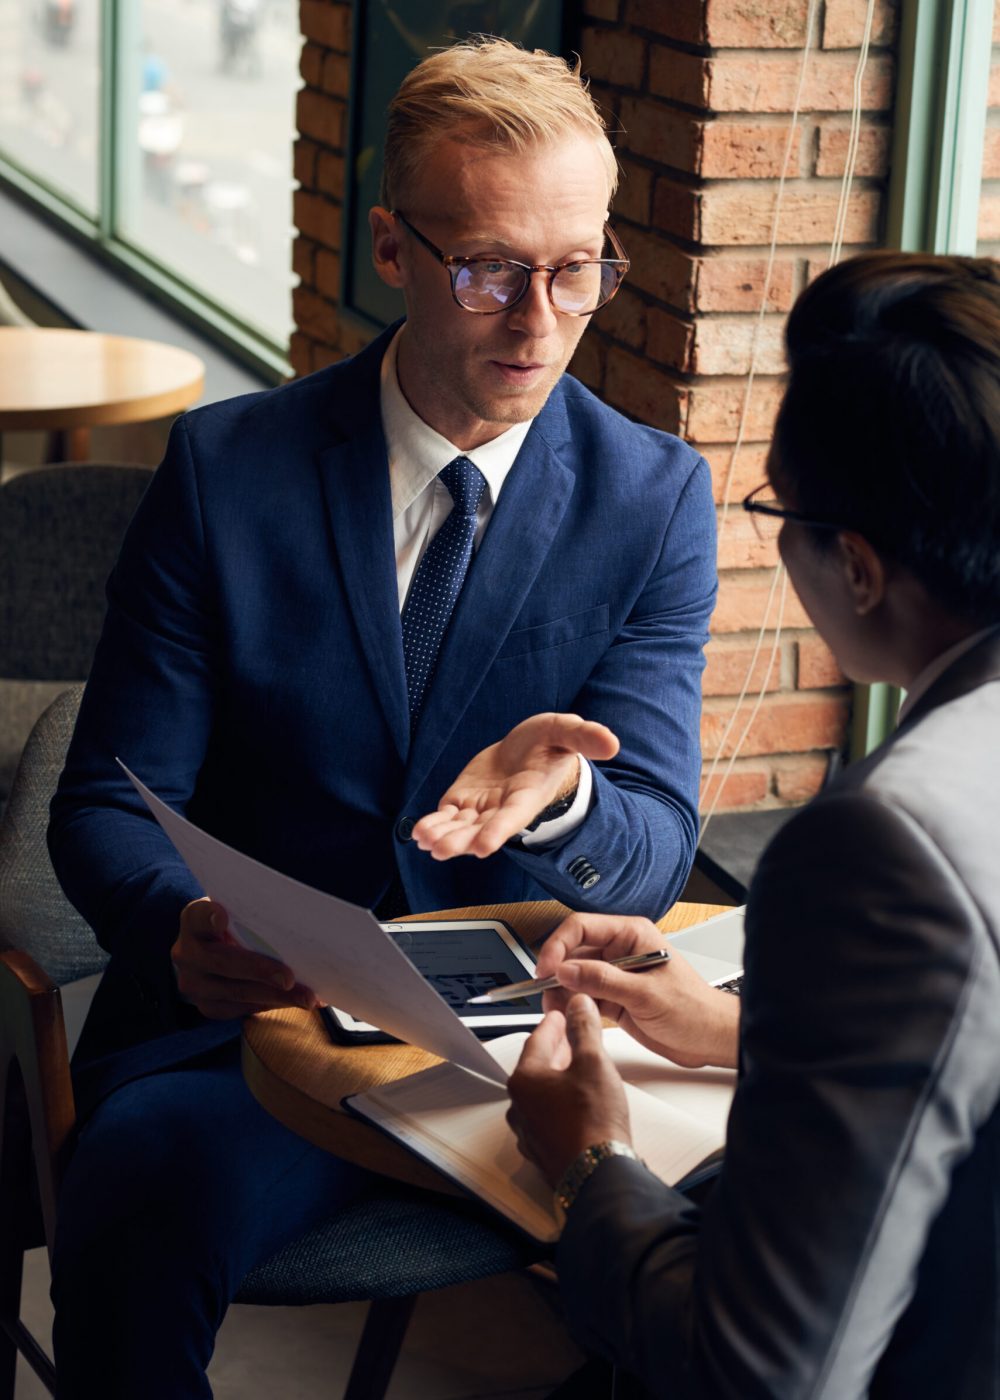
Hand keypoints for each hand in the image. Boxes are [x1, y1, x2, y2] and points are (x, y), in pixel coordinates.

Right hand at [171, 897, 319, 1019]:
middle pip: (223, 963)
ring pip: (237, 992)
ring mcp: (193, 983)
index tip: (223, 918)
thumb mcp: (238, 911)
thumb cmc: (237, 923)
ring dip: (276, 996)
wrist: (214, 949)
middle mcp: (186, 953)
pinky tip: (294, 1001)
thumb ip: (252, 914)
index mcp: (194, 920)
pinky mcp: (208, 1006)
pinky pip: (242, 1008)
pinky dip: (272, 1005)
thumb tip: (295, 918)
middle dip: (260, 971)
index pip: (199, 917)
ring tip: (306, 997)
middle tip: (289, 978)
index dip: (210, 917)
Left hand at [412, 712, 618, 859]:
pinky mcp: (464, 800)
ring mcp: (482, 808)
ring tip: (426, 840)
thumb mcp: (566, 732)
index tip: (484, 846)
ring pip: (461, 829)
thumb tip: (613, 743)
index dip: (498, 830)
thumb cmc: (549, 746)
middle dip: (462, 840)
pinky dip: (433, 824)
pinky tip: (420, 832)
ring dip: (444, 836)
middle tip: (442, 848)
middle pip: (481, 830)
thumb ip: (585, 736)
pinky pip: (447, 817)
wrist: (529, 752)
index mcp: (528, 795)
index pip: (513, 817)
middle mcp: (504, 808)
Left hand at [507, 994, 630, 1187]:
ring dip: (558, 1078)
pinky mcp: (542, 1151)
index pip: (537, 1039)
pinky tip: (579, 1105)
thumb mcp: (594, 1062)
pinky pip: (548, 1117)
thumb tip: (578, 1005)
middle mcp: (520, 1105)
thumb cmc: (593, 1122)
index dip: (554, 1023)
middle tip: (570, 1037)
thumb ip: (584, 1028)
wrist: (598, 1176)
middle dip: (556, 1049)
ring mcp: (529, 1131)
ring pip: (541, 1094)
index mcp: (525, 1079)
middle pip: (537, 1066)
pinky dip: (561, 1104)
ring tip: (578, 1069)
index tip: (562, 1014)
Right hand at [534, 913, 739, 1068]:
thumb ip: (604, 980)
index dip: (559, 945)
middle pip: (574, 951)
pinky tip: (567, 1015)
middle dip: (557, 971)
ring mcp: (616, 974)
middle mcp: (621, 950)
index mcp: (632, 934)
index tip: (547, 968)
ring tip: (555, 1009)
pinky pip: (583, 995)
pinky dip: (572, 1005)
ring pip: (575, 976)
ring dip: (561, 991)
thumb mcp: (645, 994)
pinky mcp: (614, 997)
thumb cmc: (693, 1009)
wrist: (709, 1039)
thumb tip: (567, 970)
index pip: (582, 927)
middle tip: (545, 992)